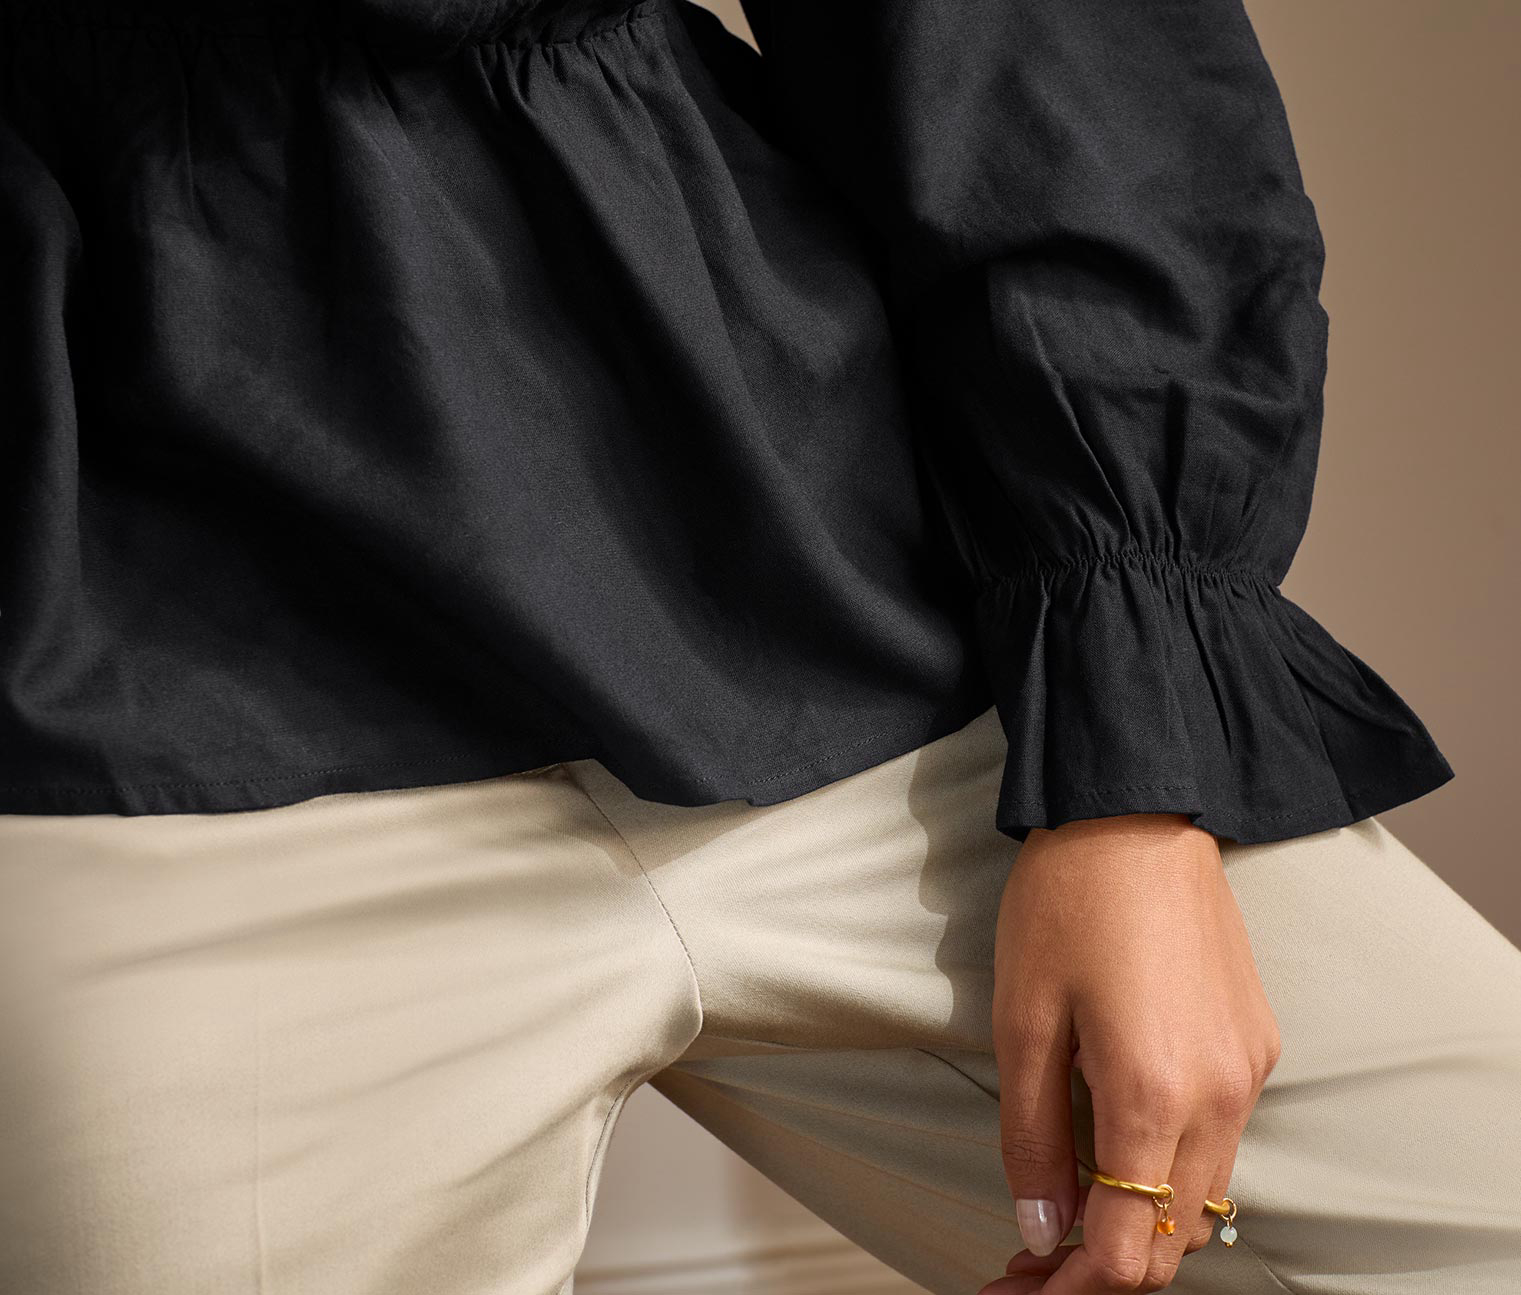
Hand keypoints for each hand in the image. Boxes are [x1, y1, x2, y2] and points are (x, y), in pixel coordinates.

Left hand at [977, 813, 1280, 1293]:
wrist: (1137, 810)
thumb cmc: (1066, 901)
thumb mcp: (1022, 1018)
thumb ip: (1031, 1135)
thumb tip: (1043, 1229)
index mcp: (1153, 1092)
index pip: (1127, 1248)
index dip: (1069, 1289)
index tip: (1018, 1288)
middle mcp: (1221, 1095)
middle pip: (1171, 1239)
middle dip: (1100, 1270)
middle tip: (1027, 1265)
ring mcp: (1248, 1070)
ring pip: (1199, 1196)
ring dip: (1136, 1221)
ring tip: (1063, 1214)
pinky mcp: (1256, 1044)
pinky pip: (1218, 1139)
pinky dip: (1167, 1168)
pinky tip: (1113, 1149)